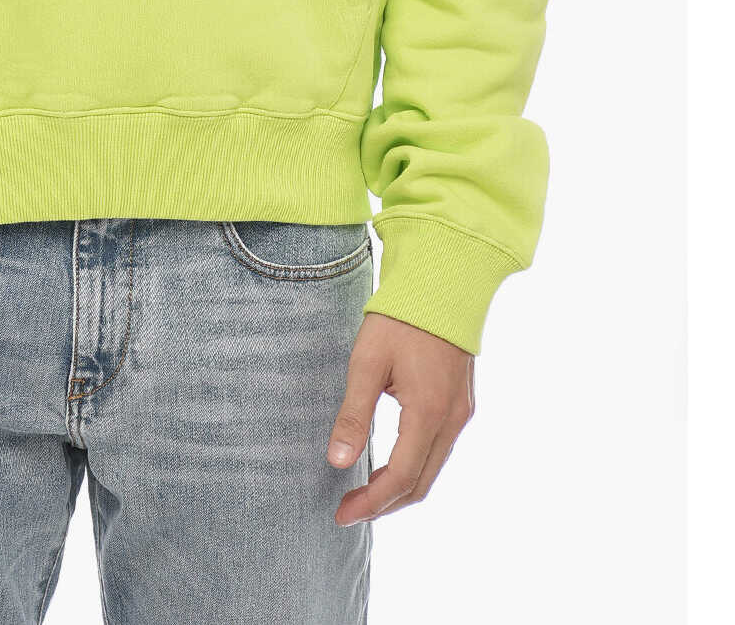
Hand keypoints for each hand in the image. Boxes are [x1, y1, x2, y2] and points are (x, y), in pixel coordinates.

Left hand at [327, 311, 475, 523]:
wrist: (442, 283)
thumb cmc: (400, 318)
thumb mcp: (367, 362)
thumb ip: (354, 415)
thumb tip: (337, 462)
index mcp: (428, 412)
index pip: (401, 478)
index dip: (371, 503)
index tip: (342, 514)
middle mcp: (452, 420)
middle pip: (421, 483)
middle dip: (385, 504)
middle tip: (349, 511)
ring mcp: (461, 413)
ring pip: (432, 469)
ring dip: (400, 488)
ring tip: (364, 494)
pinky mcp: (461, 403)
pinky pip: (439, 450)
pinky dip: (415, 468)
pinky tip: (390, 465)